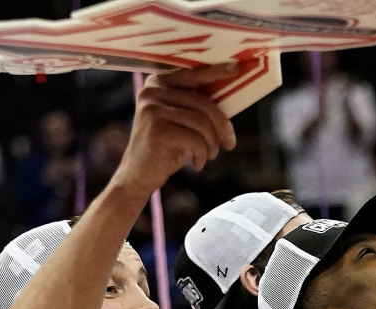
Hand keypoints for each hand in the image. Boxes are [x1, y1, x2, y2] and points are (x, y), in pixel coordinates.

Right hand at [113, 63, 238, 193]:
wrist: (140, 173)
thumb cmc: (168, 145)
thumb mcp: (181, 119)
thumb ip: (197, 104)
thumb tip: (231, 90)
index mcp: (158, 83)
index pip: (192, 75)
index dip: (215, 71)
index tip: (236, 68)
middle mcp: (152, 91)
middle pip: (203, 103)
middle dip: (222, 126)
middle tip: (230, 144)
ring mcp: (152, 109)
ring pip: (202, 123)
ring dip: (212, 144)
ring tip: (209, 155)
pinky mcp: (157, 129)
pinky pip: (195, 139)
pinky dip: (203, 154)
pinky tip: (198, 163)